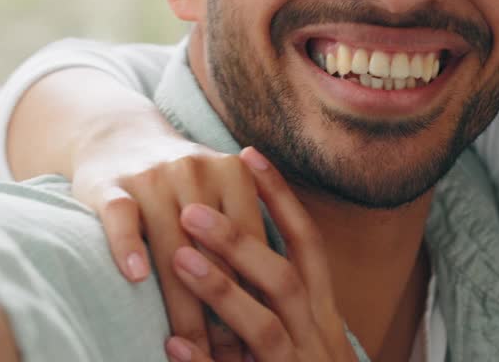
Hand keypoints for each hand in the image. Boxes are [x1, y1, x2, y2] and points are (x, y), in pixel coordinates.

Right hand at [69, 110, 266, 360]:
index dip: (256, 295)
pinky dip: (128, 246)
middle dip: (222, 311)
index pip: (250, 244)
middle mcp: (196, 170)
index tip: (262, 340)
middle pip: (213, 252)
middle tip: (230, 355)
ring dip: (180, 300)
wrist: (120, 134)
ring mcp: (152, 176)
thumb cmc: (181, 183)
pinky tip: (136, 277)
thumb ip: (243, 236)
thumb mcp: (219, 194)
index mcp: (233, 173)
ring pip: (170, 246)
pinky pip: (122, 219)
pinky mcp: (110, 185)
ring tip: (189, 343)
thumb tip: (273, 306)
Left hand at [164, 147, 357, 361]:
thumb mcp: (301, 336)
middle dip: (243, 239)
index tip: (248, 156)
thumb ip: (275, 298)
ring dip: (223, 291)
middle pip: (287, 277)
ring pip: (266, 328)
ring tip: (179, 259)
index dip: (280, 199)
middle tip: (192, 208)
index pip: (307, 244)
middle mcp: (319, 338)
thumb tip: (230, 247)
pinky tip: (174, 348)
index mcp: (323, 314)